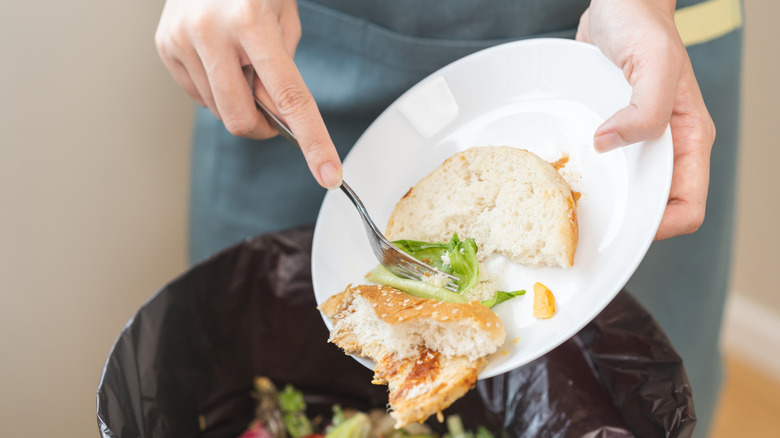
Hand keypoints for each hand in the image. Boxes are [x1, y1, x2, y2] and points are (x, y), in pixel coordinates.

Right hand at [155, 0, 342, 188]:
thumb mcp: (283, 16)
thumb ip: (283, 69)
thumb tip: (276, 116)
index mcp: (251, 21)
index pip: (289, 97)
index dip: (312, 141)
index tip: (329, 175)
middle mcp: (210, 31)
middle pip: (241, 119)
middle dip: (263, 128)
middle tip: (274, 114)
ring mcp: (181, 40)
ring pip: (218, 111)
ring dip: (238, 100)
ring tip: (240, 59)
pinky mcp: (164, 46)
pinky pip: (197, 96)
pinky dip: (216, 90)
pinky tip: (219, 58)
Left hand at [577, 0, 715, 239]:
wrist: (619, 3)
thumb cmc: (642, 24)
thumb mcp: (654, 62)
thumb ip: (646, 108)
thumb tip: (611, 143)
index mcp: (687, 138)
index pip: (688, 205)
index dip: (661, 225)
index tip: (624, 224)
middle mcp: (664, 146)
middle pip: (653, 207)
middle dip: (625, 219)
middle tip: (586, 218)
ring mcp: (636, 141)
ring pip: (625, 190)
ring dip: (603, 199)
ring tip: (569, 200)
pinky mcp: (612, 133)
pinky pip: (603, 166)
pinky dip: (586, 175)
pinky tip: (561, 172)